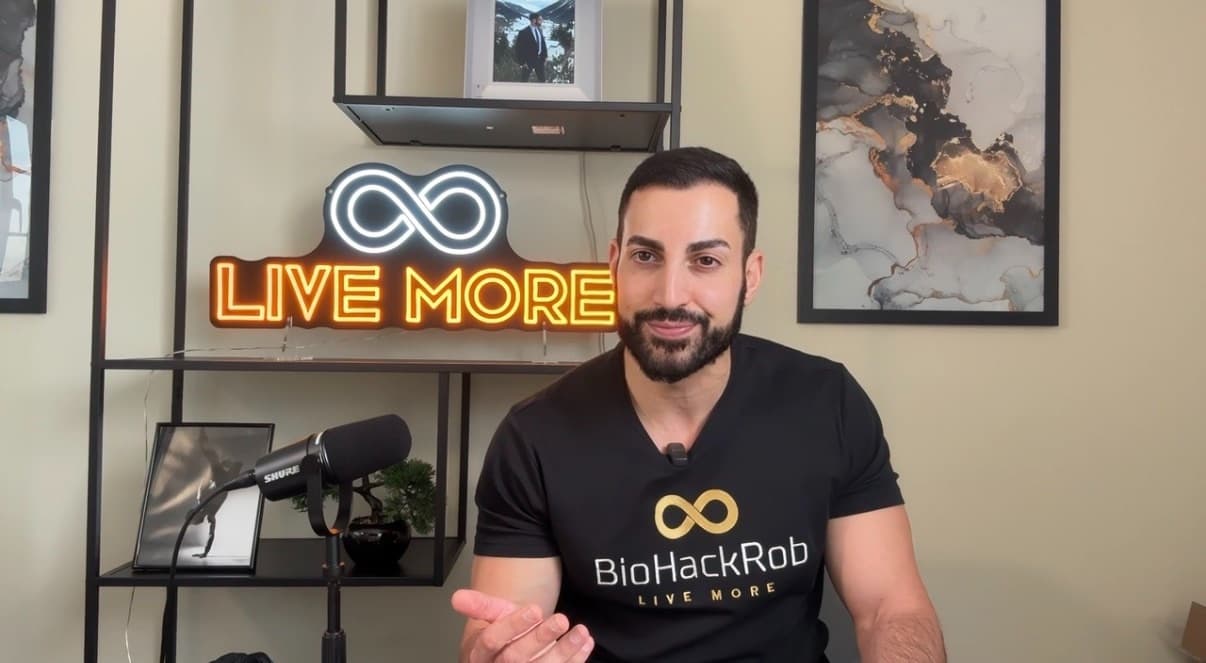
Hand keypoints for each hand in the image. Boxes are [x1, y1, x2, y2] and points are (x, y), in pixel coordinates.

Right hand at [451, 589, 593, 661]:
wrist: (508, 656)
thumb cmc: (504, 636)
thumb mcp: (492, 617)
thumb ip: (480, 606)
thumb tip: (457, 597)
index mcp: (480, 653)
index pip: (493, 640)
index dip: (513, 625)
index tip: (535, 609)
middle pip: (516, 658)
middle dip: (540, 638)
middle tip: (560, 620)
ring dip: (564, 651)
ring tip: (580, 631)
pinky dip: (576, 660)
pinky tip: (585, 642)